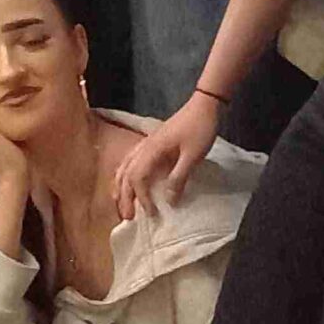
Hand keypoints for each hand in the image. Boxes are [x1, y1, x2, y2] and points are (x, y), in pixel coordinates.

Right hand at [113, 90, 219, 216]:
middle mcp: (143, 147)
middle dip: (125, 197)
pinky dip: (124, 174)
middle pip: (125, 174)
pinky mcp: (151, 142)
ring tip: (120, 203)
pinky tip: (127, 181)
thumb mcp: (193, 156)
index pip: (138, 178)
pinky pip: (129, 160)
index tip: (151, 214)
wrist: (203, 105)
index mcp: (152, 150)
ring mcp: (145, 143)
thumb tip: (168, 201)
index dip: (142, 198)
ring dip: (120, 186)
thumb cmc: (199, 129)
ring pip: (123, 167)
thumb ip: (179, 178)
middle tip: (127, 218)